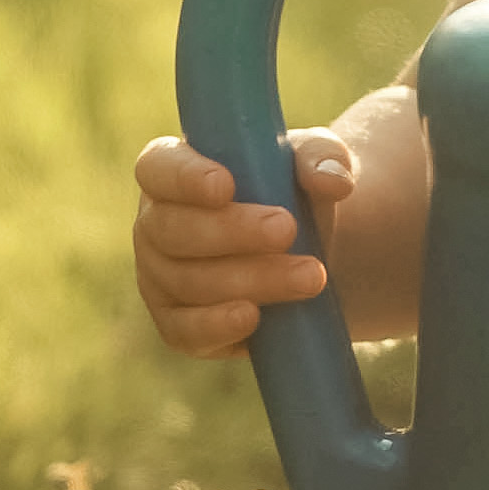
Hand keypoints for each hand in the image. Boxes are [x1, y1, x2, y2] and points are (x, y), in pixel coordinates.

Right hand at [132, 129, 349, 357]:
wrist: (303, 251)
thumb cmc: (292, 190)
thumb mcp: (312, 162)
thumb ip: (322, 159)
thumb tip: (333, 181)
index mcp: (172, 171)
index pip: (158, 167)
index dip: (185, 178)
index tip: (226, 186)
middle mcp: (154, 224)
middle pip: (175, 230)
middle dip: (232, 232)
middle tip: (287, 229)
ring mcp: (159, 278)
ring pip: (190, 282)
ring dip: (252, 280)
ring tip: (310, 275)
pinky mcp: (177, 324)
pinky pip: (187, 330)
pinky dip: (218, 325)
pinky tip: (254, 318)